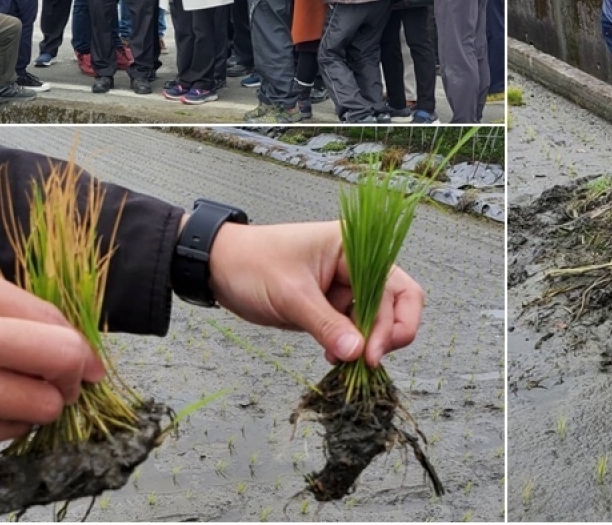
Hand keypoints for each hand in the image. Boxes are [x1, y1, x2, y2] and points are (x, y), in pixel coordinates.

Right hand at [0, 259, 105, 468]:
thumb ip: (14, 306)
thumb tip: (81, 348)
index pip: (55, 327)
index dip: (83, 350)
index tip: (88, 362)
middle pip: (59, 367)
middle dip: (71, 378)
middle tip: (61, 381)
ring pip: (36, 410)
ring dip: (32, 405)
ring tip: (1, 390)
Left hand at [208, 221, 423, 367]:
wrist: (216, 266)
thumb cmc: (252, 264)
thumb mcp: (290, 294)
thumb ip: (326, 324)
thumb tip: (357, 353)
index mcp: (354, 248)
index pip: (396, 287)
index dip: (394, 322)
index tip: (373, 353)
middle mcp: (355, 266)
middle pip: (392, 305)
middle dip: (383, 336)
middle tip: (365, 364)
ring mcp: (343, 287)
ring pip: (373, 321)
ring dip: (365, 345)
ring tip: (345, 363)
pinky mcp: (329, 306)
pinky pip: (352, 329)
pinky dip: (348, 346)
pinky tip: (333, 357)